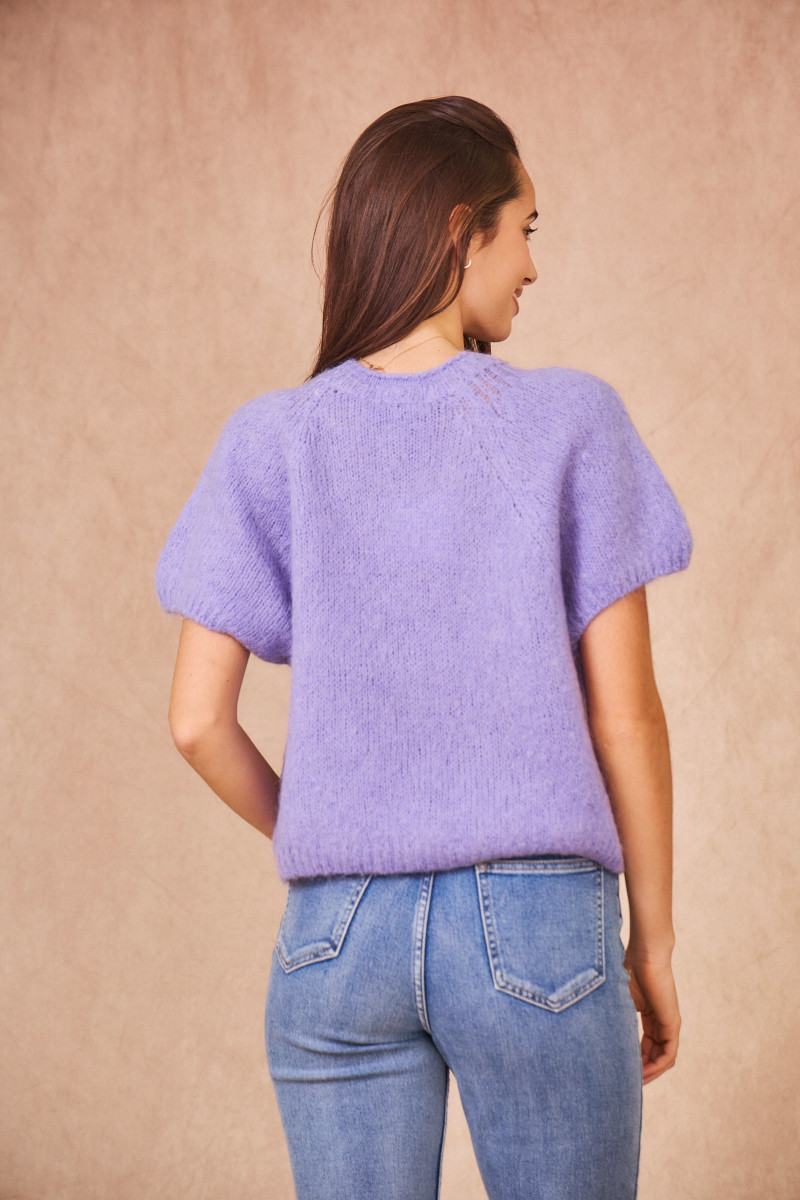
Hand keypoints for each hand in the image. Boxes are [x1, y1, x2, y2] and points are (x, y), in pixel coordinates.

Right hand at [623, 951, 680, 1084]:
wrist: (646, 954)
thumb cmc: (630, 966)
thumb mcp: (619, 996)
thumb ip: (613, 1011)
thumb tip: (590, 1021)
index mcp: (650, 1014)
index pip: (645, 1045)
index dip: (634, 1060)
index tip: (621, 1070)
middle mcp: (662, 1022)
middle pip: (655, 1055)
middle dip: (642, 1071)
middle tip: (625, 1083)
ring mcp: (668, 1023)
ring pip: (663, 1058)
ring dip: (650, 1073)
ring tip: (634, 1084)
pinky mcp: (672, 1024)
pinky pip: (668, 1054)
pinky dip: (656, 1067)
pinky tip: (642, 1074)